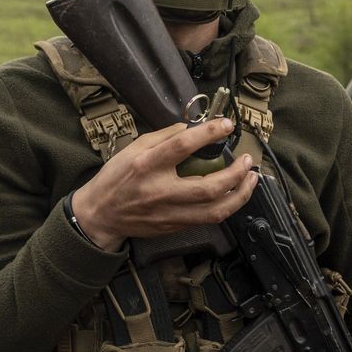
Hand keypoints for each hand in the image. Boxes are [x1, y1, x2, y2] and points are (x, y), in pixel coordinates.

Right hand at [68, 119, 256, 250]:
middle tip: (247, 160)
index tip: (226, 125)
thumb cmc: (116, 178)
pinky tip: (234, 194)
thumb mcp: (133, 148)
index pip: (183, 146)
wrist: (100, 215)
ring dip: (240, 195)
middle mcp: (160, 191)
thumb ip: (163, 137)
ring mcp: (169, 213)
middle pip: (208, 187)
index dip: (209, 133)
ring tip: (251, 180)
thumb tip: (192, 128)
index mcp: (147, 165)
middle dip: (236, 173)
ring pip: (215, 211)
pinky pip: (207, 219)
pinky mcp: (174, 226)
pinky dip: (226, 206)